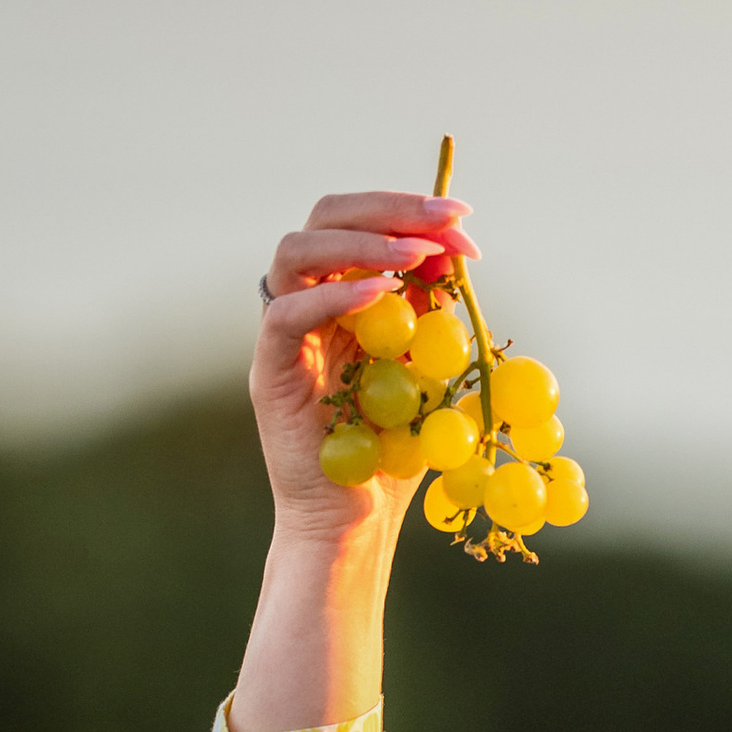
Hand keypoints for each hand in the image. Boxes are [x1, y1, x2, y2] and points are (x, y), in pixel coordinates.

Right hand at [251, 189, 477, 537]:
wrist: (356, 522)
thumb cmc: (393, 454)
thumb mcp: (426, 372)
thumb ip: (430, 318)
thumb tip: (454, 259)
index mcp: (339, 297)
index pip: (363, 227)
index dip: (410, 214)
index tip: (462, 223)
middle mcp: (305, 304)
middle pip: (325, 220)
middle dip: (391, 209)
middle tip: (446, 223)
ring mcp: (283, 335)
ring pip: (295, 252)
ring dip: (362, 242)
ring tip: (416, 255)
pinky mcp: (269, 370)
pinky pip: (287, 315)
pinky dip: (337, 295)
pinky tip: (385, 293)